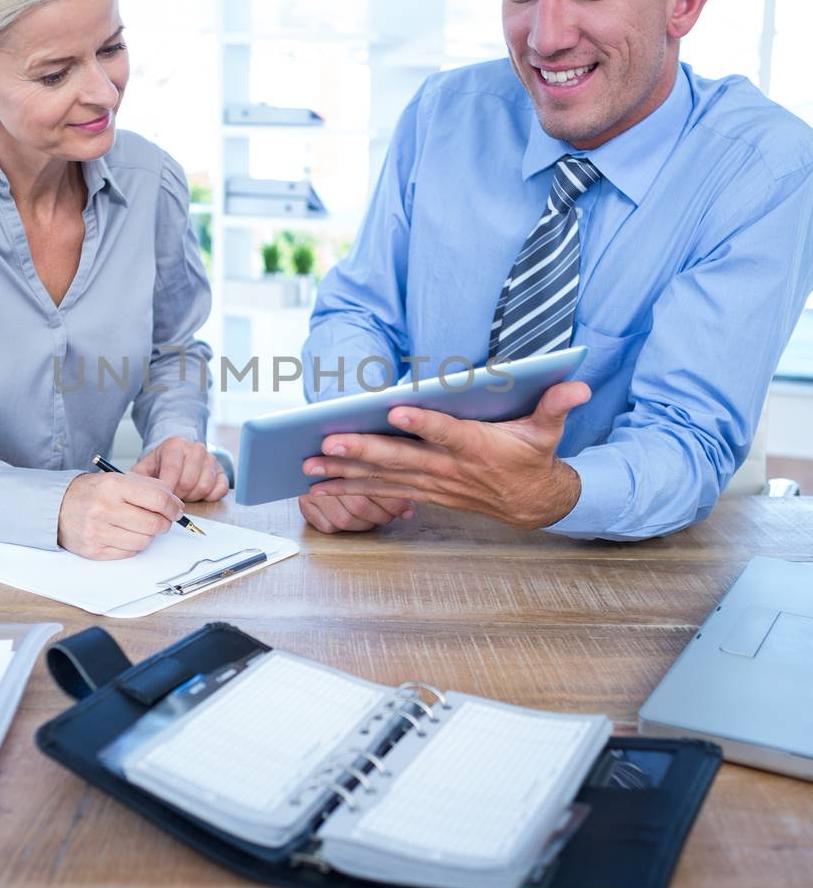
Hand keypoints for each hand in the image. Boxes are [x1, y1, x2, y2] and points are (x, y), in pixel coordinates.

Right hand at [57, 470, 183, 559]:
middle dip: (164, 523)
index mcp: (113, 486)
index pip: (158, 499)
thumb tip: (176, 504)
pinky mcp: (94, 550)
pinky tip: (126, 534)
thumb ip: (149, 487)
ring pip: (144, 542)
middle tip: (162, 520)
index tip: (176, 510)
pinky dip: (133, 545)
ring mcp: (98, 531)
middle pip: (154, 524)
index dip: (173, 507)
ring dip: (148, 535)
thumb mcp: (119, 479)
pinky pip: (129, 553)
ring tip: (140, 526)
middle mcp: (104, 508)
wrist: (58, 507)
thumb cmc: (93, 492)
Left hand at [133, 437, 228, 502]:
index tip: (159, 498)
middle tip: (171, 496)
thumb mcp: (144, 469)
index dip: (167, 489)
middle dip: (178, 495)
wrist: (177, 457)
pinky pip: (220, 489)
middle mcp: (195, 448)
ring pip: (204, 486)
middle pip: (188, 481)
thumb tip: (134, 494)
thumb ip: (137, 480)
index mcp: (175, 445)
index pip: (172, 470)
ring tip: (182, 494)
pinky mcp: (222, 471)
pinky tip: (197, 494)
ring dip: (192, 496)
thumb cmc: (160, 466)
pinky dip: (209, 496)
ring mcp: (211, 459)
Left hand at [302, 381, 590, 530]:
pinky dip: (350, 489)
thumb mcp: (548, 429)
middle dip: (362, 452)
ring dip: (344, 474)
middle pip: (401, 458)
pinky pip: (381, 492)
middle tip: (327, 444)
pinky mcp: (423, 493)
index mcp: (476, 446)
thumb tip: (577, 383)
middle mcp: (449, 468)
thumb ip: (556, 404)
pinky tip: (320, 487)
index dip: (423, 422)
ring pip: (383, 478)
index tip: (396, 409)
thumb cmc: (533, 456)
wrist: (535, 504)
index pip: (447, 432)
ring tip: (309, 467)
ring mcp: (432, 484)